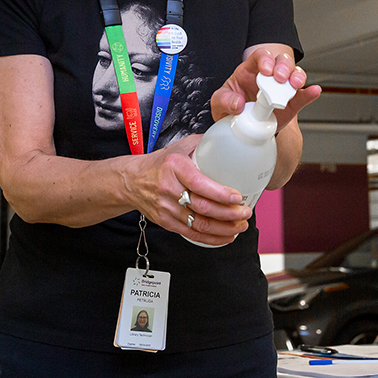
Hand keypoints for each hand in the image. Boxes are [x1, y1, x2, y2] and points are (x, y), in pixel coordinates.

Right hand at [116, 134, 250, 245]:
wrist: (132, 181)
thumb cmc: (160, 163)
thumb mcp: (179, 147)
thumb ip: (203, 143)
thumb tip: (229, 139)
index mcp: (175, 167)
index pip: (199, 184)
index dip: (221, 193)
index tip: (238, 197)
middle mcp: (169, 189)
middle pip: (202, 207)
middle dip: (228, 214)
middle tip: (246, 212)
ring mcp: (167, 208)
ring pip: (199, 224)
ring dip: (224, 229)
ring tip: (241, 225)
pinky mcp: (166, 222)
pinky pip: (191, 234)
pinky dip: (211, 239)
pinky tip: (226, 236)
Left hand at [210, 45, 320, 131]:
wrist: (240, 128)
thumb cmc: (230, 109)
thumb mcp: (219, 103)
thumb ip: (224, 101)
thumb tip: (238, 104)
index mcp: (250, 71)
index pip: (260, 56)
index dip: (265, 59)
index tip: (266, 70)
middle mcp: (268, 76)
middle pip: (281, 61)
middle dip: (283, 67)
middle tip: (279, 79)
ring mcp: (281, 89)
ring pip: (295, 74)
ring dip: (297, 77)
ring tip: (294, 86)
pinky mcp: (291, 104)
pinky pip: (303, 96)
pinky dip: (310, 93)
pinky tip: (314, 91)